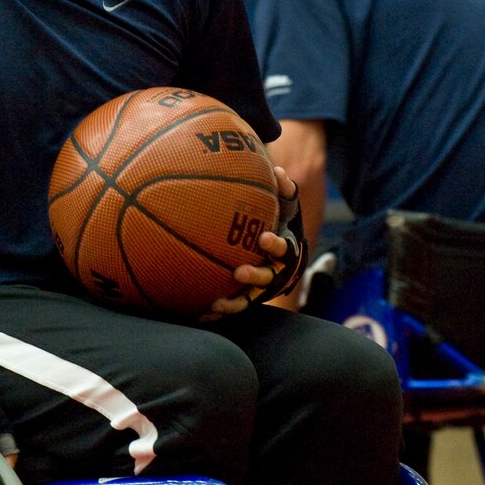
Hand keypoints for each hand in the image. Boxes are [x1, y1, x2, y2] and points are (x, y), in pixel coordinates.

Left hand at [203, 167, 306, 318]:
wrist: (273, 243)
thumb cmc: (279, 220)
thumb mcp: (285, 205)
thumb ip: (283, 190)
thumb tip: (276, 172)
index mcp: (284, 250)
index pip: (284, 249)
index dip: (276, 246)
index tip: (264, 238)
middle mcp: (275, 272)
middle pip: (269, 279)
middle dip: (255, 277)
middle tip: (239, 272)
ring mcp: (260, 288)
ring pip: (249, 298)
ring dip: (234, 302)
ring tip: (216, 302)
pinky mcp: (246, 296)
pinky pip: (232, 304)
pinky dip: (219, 310)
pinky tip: (199, 312)